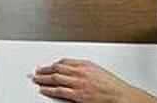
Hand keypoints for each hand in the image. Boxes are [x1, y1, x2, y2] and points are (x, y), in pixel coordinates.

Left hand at [32, 58, 156, 102]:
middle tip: (37, 71)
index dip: (53, 63)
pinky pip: (59, 90)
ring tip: (36, 79)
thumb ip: (85, 69)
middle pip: (57, 68)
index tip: (47, 65)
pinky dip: (49, 89)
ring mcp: (77, 83)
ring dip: (43, 78)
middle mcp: (79, 72)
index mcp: (85, 64)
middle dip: (45, 69)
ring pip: (55, 78)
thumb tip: (75, 70)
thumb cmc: (112, 86)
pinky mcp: (77, 94)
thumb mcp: (98, 71)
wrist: (120, 95)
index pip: (64, 61)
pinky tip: (43, 89)